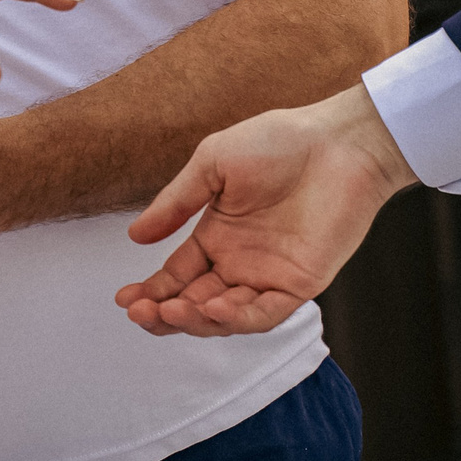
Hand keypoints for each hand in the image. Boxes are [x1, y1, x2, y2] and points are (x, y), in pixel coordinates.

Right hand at [115, 83, 416, 335]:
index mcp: (216, 236)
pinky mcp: (299, 283)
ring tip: (171, 310)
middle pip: (195, 303)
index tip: (124, 298)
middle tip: (141, 312)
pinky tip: (214, 306)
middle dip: (164, 313)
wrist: (337, 141)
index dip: (150, 291)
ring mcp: (268, 275)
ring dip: (196, 319)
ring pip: (225, 316)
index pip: (177, 276)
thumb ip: (176, 203)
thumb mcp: (212, 165)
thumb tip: (135, 237)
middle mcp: (239, 262)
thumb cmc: (278, 142)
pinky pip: (264, 312)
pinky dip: (238, 316)